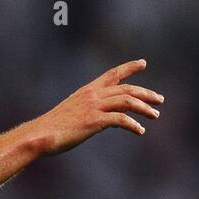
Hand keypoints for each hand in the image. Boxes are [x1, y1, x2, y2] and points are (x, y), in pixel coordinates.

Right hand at [32, 59, 163, 155]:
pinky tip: (140, 131)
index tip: (143, 63)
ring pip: (128, 102)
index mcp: (87, 91)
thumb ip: (85, 110)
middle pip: (127, 89)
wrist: (39, 135)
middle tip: (159, 100)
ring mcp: (94, 107)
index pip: (113, 74)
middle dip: (146, 94)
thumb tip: (94, 118)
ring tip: (155, 115)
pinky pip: (121, 119)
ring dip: (145, 108)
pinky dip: (133, 125)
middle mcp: (93, 95)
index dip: (129, 67)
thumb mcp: (70, 112)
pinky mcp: (94, 121)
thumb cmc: (51, 128)